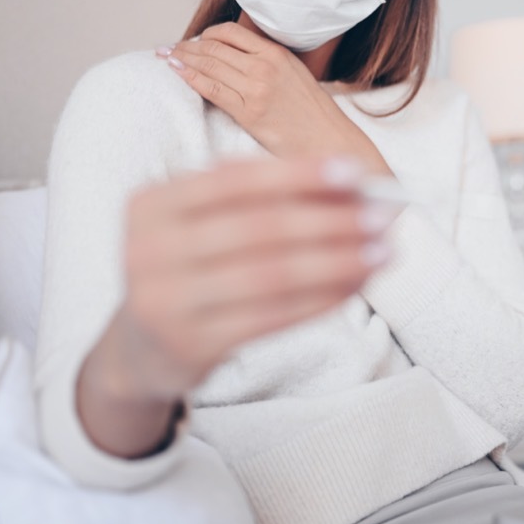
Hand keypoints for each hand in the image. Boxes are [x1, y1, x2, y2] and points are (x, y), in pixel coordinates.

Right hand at [90, 157, 390, 410]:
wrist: (139, 349)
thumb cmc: (189, 268)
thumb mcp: (199, 223)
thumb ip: (258, 197)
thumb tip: (348, 183)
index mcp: (152, 204)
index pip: (235, 180)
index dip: (299, 174)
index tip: (355, 173)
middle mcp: (149, 250)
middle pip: (259, 228)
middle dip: (330, 220)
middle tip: (383, 217)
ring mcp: (166, 302)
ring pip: (272, 275)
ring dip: (338, 261)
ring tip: (383, 253)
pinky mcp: (191, 345)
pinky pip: (273, 317)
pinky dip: (323, 299)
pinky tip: (356, 285)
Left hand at [159, 23, 389, 172]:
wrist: (329, 141)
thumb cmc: (312, 114)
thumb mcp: (294, 75)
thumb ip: (267, 62)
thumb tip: (233, 57)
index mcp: (277, 53)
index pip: (230, 32)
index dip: (205, 34)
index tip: (193, 41)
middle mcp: (266, 66)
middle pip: (214, 47)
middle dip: (187, 46)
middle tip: (170, 49)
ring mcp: (257, 88)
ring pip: (208, 64)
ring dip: (182, 59)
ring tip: (167, 58)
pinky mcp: (249, 112)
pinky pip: (211, 88)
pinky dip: (190, 77)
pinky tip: (177, 73)